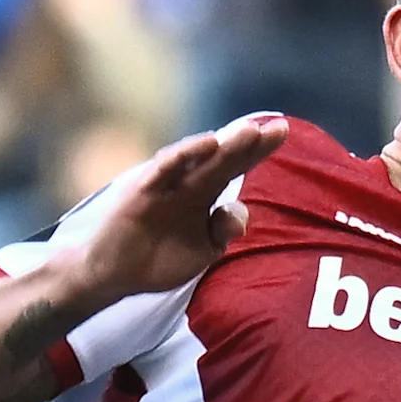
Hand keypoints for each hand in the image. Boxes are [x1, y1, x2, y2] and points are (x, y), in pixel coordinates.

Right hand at [64, 114, 287, 302]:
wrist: (116, 274)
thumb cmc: (160, 259)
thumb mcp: (203, 251)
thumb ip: (223, 232)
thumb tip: (240, 212)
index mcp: (205, 194)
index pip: (236, 167)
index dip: (259, 151)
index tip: (284, 132)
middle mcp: (188, 182)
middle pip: (224, 158)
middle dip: (250, 142)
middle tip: (278, 127)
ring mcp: (167, 183)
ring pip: (199, 159)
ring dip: (224, 144)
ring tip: (249, 132)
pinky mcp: (144, 188)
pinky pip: (167, 168)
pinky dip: (186, 154)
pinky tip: (208, 143)